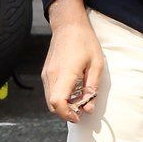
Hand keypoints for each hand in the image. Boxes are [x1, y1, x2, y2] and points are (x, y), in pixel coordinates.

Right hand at [43, 0, 103, 122]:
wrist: (68, 25)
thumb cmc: (85, 42)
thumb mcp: (96, 65)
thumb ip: (92, 88)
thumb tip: (88, 108)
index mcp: (65, 74)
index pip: (58, 103)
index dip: (67, 114)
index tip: (79, 116)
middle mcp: (51, 76)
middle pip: (52, 105)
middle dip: (67, 112)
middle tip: (82, 109)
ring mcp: (46, 74)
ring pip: (50, 100)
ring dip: (64, 105)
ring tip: (80, 98)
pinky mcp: (46, 73)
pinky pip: (50, 91)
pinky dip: (60, 97)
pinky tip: (73, 90)